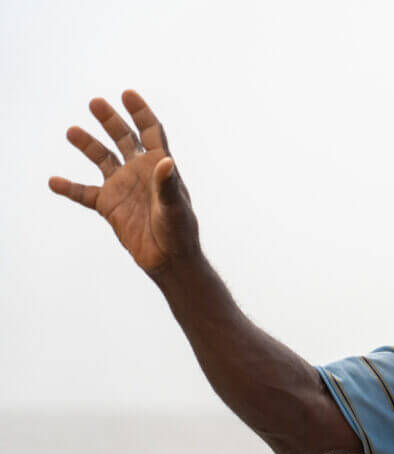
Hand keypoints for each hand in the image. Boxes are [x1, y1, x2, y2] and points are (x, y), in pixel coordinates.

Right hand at [48, 90, 198, 276]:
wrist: (169, 260)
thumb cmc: (180, 232)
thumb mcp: (175, 208)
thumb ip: (168, 184)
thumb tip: (165, 160)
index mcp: (159, 167)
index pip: (151, 132)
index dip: (140, 112)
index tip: (127, 94)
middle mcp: (140, 172)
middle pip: (124, 138)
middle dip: (111, 120)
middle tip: (95, 102)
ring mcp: (123, 187)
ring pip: (102, 159)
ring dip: (88, 145)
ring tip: (72, 131)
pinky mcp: (109, 206)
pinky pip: (84, 193)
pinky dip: (69, 187)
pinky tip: (54, 181)